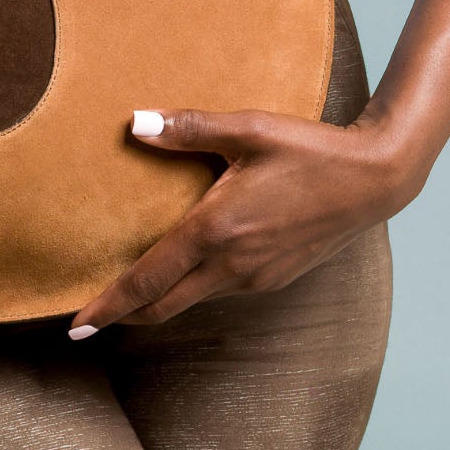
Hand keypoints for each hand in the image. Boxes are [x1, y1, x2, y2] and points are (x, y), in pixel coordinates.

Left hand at [66, 105, 417, 334]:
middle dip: (124, 313)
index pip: (148, 279)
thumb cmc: (308, 150)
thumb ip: (189, 128)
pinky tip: (190, 261)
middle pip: (164, 304)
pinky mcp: (274, 277)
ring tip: (131, 284)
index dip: (109, 304)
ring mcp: (255, 277)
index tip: (76, 325)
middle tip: (87, 319)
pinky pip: (221, 287)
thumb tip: (136, 123)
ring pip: (193, 297)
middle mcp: (232, 265)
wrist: (373, 180)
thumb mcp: (247, 129)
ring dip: (160, 296)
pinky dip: (193, 283)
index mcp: (216, 230)